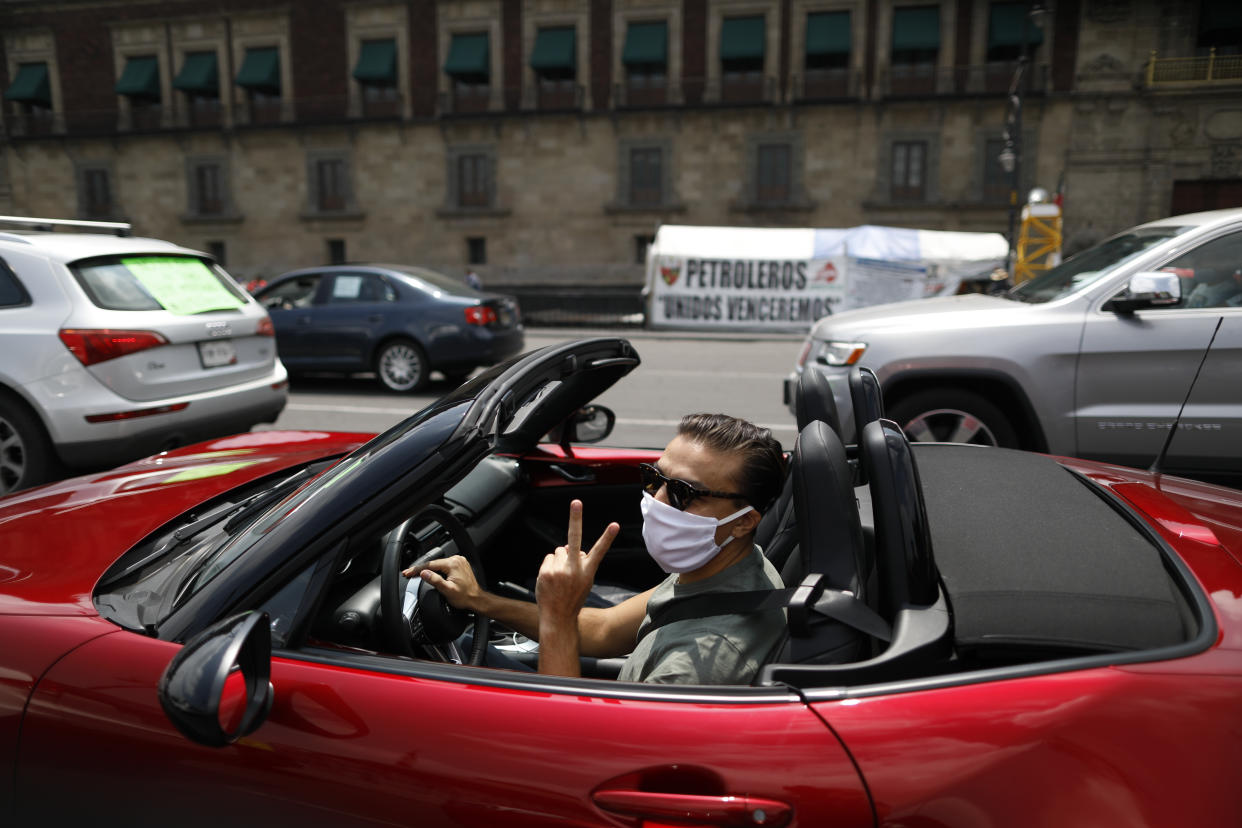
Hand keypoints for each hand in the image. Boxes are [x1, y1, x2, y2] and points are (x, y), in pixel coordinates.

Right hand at [404, 555, 481, 611]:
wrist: (476, 599)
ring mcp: (459, 561)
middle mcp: (456, 560)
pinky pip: (444, 566)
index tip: (408, 572)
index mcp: (453, 564)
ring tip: (416, 574)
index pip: (430, 565)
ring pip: (438, 564)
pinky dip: (437, 570)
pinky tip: (430, 574)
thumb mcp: (447, 590)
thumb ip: (435, 580)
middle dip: (421, 569)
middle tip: (409, 574)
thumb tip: (423, 573)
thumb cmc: (464, 597)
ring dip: (429, 569)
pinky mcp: (460, 565)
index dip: (417, 569)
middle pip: (434, 563)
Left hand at [536, 499, 618, 626]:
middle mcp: (574, 569)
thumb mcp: (584, 582)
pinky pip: (548, 559)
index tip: (615, 525)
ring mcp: (559, 570)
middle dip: (576, 518)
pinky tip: (552, 580)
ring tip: (560, 577)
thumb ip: (580, 562)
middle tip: (576, 502)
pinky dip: (549, 566)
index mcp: (587, 571)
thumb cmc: (573, 599)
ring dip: (559, 560)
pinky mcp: (546, 573)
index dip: (607, 537)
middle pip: (574, 538)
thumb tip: (568, 546)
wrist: (558, 618)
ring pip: (558, 551)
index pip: (599, 551)